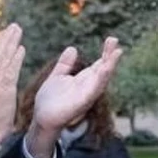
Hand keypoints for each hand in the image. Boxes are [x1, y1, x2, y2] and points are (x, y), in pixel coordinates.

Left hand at [26, 37, 123, 157]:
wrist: (41, 118)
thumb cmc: (50, 101)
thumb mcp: (57, 77)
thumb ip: (65, 64)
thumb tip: (73, 48)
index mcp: (84, 80)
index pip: (99, 64)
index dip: (106, 53)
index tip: (112, 40)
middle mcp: (89, 86)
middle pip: (104, 69)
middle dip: (110, 55)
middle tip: (114, 39)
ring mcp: (87, 94)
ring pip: (103, 78)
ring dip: (110, 65)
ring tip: (116, 51)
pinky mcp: (82, 102)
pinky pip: (94, 90)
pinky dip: (101, 79)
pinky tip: (104, 69)